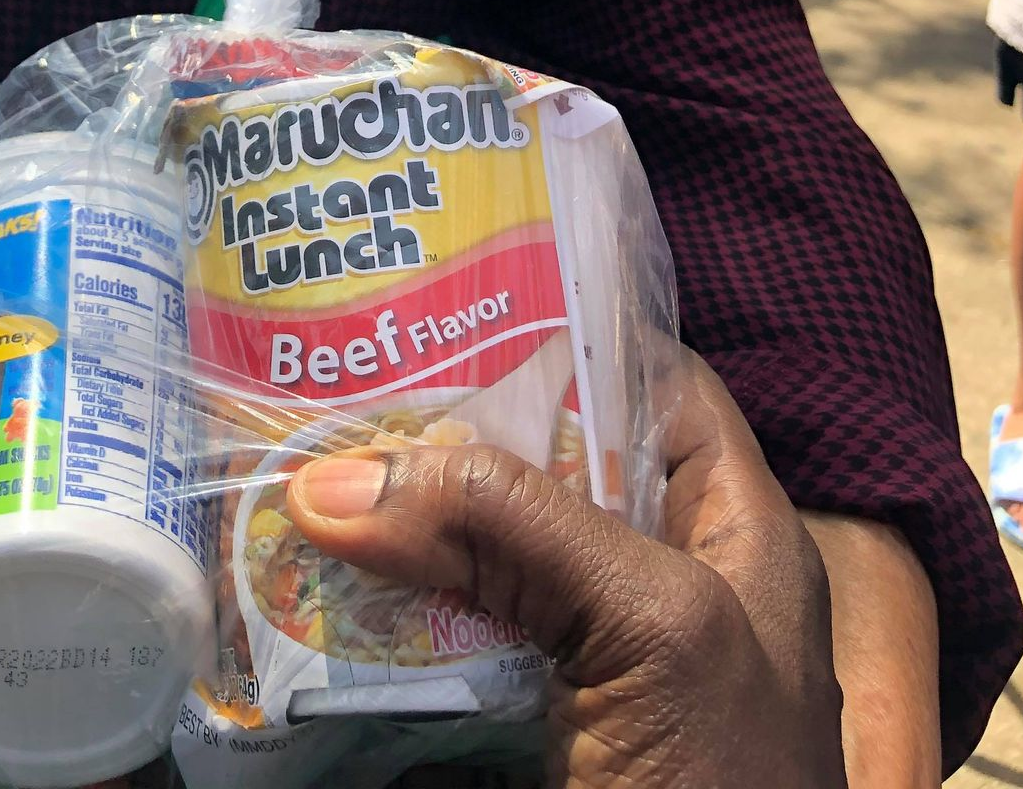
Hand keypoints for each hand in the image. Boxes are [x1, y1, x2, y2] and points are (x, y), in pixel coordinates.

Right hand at [287, 351, 845, 788]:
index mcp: (731, 529)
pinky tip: (295, 570)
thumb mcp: (656, 623)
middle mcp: (651, 578)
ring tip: (291, 453)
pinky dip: (365, 617)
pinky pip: (427, 648)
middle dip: (440, 423)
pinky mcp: (503, 730)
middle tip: (333, 367)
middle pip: (537, 465)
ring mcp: (573, 660)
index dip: (566, 322)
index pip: (650, 379)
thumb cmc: (721, 784)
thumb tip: (338, 477)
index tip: (451, 284)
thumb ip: (517, 523)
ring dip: (387, 521)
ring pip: (470, 557)